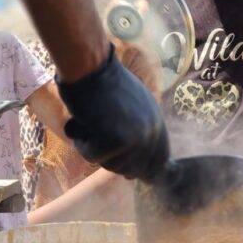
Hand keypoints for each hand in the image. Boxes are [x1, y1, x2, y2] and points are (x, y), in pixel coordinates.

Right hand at [57, 44, 168, 180]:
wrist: (91, 68)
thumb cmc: (105, 83)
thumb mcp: (135, 107)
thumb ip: (139, 133)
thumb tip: (134, 173)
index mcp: (158, 124)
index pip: (160, 162)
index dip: (143, 170)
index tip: (131, 174)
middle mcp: (151, 134)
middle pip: (132, 170)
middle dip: (113, 160)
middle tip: (99, 136)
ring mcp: (135, 139)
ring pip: (110, 165)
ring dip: (96, 149)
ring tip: (93, 122)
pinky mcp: (115, 142)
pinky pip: (93, 156)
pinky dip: (82, 142)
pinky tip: (84, 121)